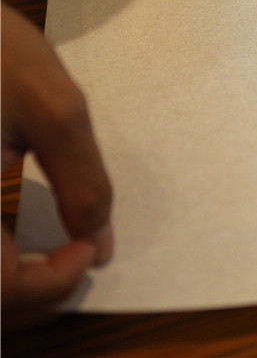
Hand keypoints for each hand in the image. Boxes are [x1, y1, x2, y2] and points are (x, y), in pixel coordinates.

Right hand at [1, 3, 112, 327]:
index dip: (50, 287)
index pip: (1, 290)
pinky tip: (21, 234)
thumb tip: (100, 244)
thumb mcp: (53, 109)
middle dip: (30, 293)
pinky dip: (0, 253)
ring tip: (51, 253)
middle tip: (74, 257)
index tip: (87, 252)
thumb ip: (83, 182)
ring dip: (10, 281)